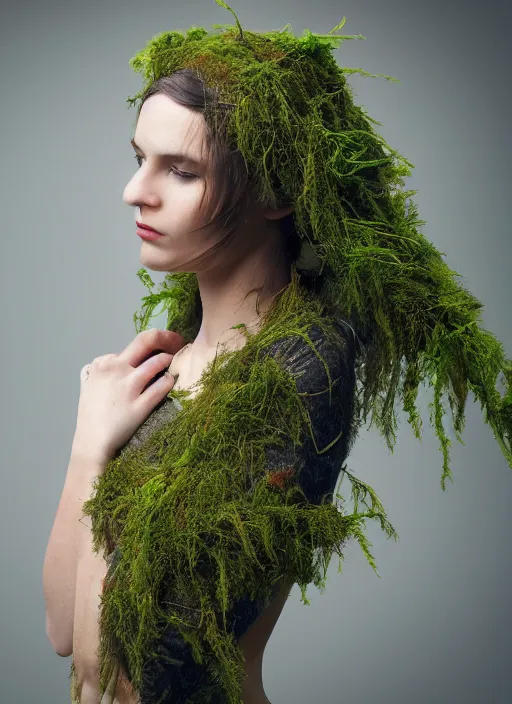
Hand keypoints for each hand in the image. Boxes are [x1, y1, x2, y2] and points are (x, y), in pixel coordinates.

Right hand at [72, 329, 186, 465]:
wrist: (91, 443)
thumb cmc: (91, 415)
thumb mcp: (89, 385)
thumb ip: (101, 370)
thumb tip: (112, 360)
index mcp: (103, 364)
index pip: (132, 346)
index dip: (149, 346)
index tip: (159, 347)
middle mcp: (116, 370)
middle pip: (145, 341)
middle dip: (165, 337)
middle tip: (177, 340)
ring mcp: (128, 387)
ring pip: (157, 362)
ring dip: (170, 360)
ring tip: (176, 362)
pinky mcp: (139, 406)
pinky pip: (161, 388)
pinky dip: (169, 381)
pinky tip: (172, 382)